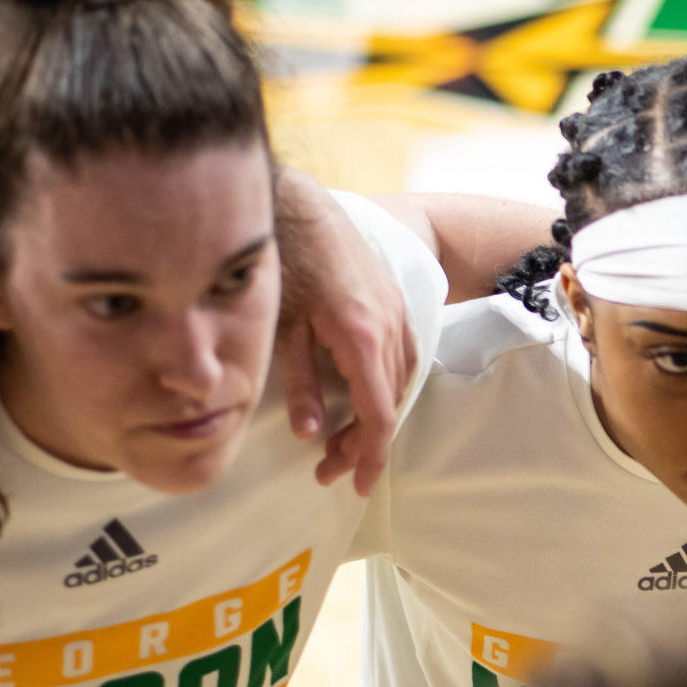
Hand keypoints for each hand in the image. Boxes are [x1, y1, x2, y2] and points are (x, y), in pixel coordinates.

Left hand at [274, 167, 419, 495]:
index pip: (377, 413)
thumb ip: (299, 382)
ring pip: (400, 382)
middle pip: (390, 403)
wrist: (306, 202)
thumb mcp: (283, 327)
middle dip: (363, 444)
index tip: (355, 484)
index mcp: (360, 335)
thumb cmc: (289, 259)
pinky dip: (387, 386)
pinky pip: (403, 357)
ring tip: (342, 440)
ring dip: (376, 416)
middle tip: (328, 469)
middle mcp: (388, 327)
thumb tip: (307, 431)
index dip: (369, 455)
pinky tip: (364, 397)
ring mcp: (397, 313)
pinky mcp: (394, 303)